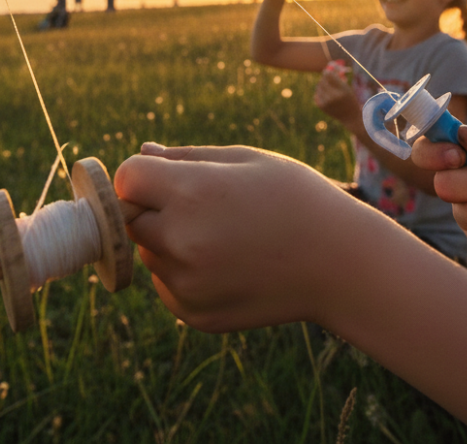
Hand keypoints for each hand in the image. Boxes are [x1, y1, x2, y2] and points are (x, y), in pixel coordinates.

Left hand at [114, 143, 354, 331]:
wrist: (339, 262)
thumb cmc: (294, 196)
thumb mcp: (242, 159)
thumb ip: (184, 157)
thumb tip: (142, 153)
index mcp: (190, 193)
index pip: (126, 177)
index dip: (142, 173)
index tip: (165, 175)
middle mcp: (180, 242)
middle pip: (130, 217)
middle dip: (152, 206)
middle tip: (201, 204)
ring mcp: (185, 283)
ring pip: (147, 251)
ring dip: (167, 239)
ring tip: (222, 233)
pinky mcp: (192, 313)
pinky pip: (165, 283)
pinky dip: (182, 271)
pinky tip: (226, 261)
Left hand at [314, 68, 360, 129]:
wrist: (349, 116)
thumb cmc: (349, 99)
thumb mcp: (346, 87)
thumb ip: (336, 79)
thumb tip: (324, 70)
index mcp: (342, 90)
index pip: (329, 75)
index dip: (328, 72)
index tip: (328, 72)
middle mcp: (334, 96)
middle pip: (323, 80)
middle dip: (325, 78)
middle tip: (328, 80)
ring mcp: (326, 102)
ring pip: (319, 86)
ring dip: (322, 86)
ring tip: (330, 90)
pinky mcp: (321, 106)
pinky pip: (316, 94)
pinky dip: (320, 93)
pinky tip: (326, 97)